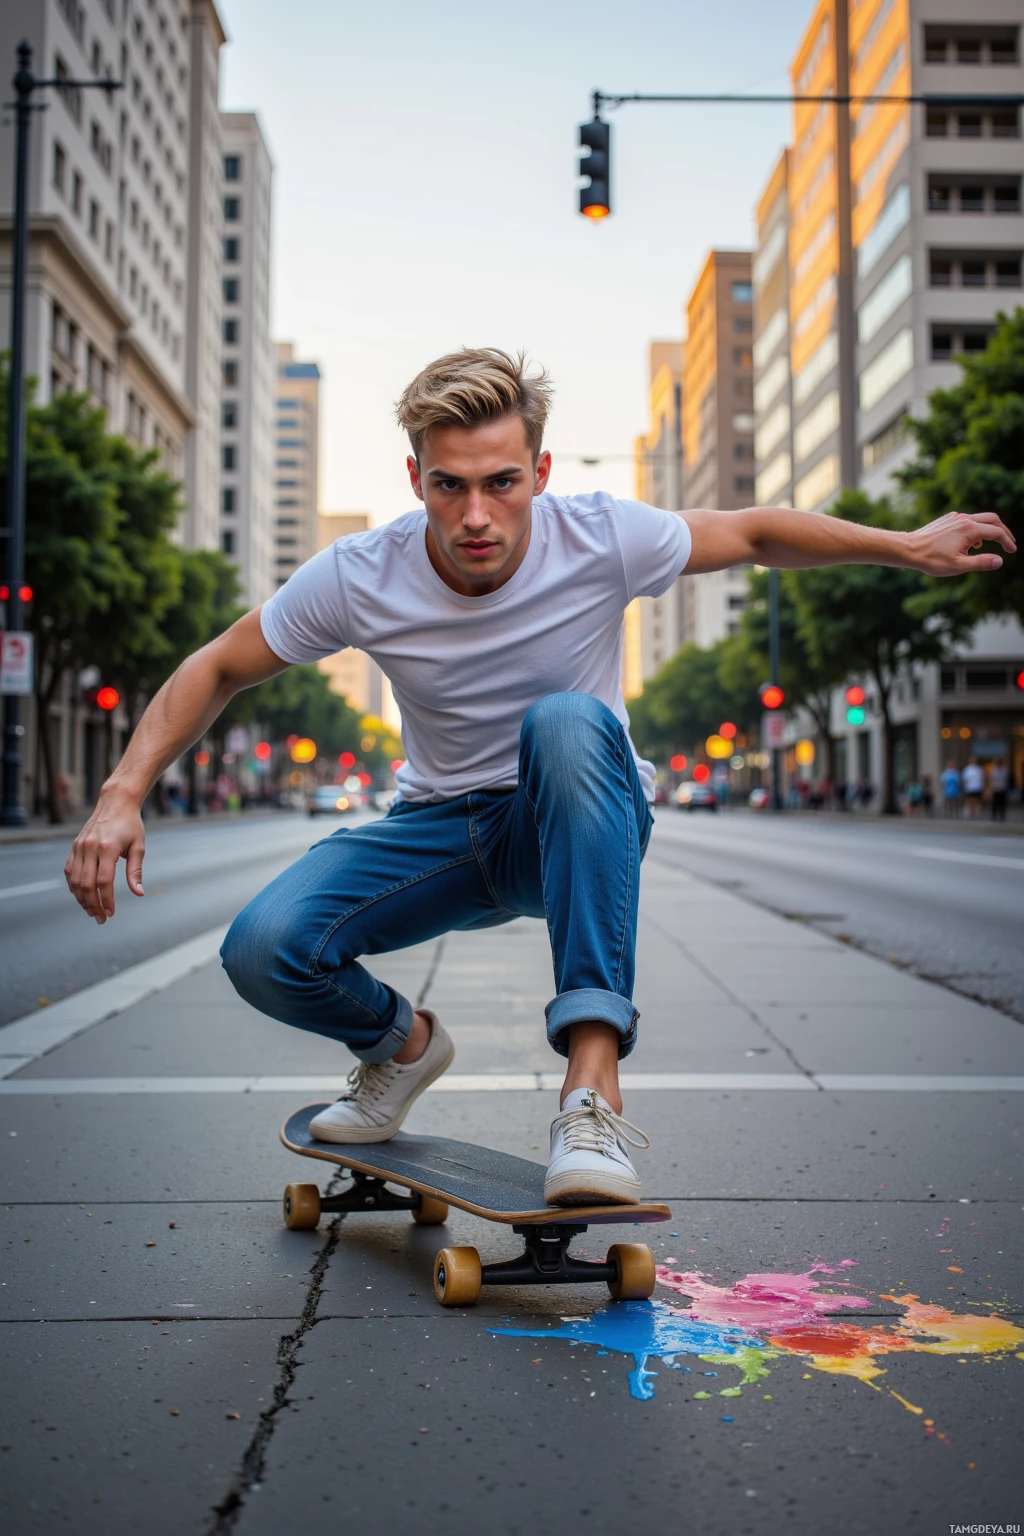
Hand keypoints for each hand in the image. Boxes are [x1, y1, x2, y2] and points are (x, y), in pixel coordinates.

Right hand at [64, 789, 145, 922]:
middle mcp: (90, 848)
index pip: (103, 882)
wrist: (115, 803)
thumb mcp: (138, 847)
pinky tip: (81, 896)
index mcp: (107, 848)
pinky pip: (69, 871)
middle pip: (86, 885)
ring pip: (75, 880)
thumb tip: (138, 893)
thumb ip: (136, 871)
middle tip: (100, 918)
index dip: (106, 900)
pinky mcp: (74, 846)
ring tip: (91, 911)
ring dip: (81, 899)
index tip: (111, 913)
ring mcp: (79, 847)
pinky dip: (73, 886)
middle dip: (92, 905)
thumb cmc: (131, 825)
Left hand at [908, 511, 1015, 575]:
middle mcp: (964, 519)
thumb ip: (981, 563)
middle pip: (993, 519)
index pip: (996, 532)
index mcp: (970, 529)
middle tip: (1009, 543)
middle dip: (1003, 531)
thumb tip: (1000, 561)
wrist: (908, 549)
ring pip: (980, 518)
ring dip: (989, 530)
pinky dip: (976, 529)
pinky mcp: (948, 518)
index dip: (1007, 542)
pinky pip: (969, 520)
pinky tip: (971, 544)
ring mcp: (955, 517)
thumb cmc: (932, 560)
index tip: (1012, 551)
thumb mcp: (958, 566)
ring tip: (989, 546)